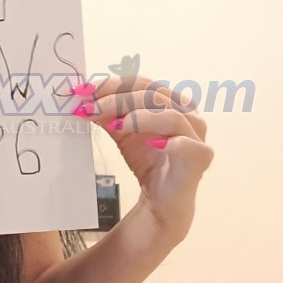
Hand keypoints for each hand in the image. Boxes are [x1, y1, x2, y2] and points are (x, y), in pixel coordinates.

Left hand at [68, 59, 214, 248]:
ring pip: (169, 114)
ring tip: (114, 125)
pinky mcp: (200, 156)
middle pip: (152, 95)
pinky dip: (169, 141)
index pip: (140, 83)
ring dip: (137, 117)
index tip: (83, 92)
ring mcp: (196, 134)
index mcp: (170, 100)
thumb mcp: (121, 130)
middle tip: (89, 108)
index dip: (111, 84)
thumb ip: (107, 113)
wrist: (159, 199)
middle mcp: (188, 112)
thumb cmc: (146, 159)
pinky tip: (151, 144)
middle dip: (116, 99)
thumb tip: (82, 99)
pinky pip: (186, 143)